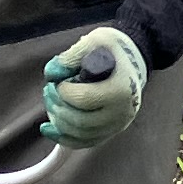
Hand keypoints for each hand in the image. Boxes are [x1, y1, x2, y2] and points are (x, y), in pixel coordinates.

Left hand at [41, 26, 146, 150]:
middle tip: (48, 90)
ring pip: (81, 135)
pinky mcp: (112, 131)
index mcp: (121, 89)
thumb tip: (51, 74)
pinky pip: (85, 142)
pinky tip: (48, 128)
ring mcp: (118, 124)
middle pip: (81, 121)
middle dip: (57, 107)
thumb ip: (71, 56)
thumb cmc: (113, 49)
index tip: (57, 80)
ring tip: (50, 102)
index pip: (84, 99)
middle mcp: (122, 112)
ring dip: (58, 122)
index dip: (64, 92)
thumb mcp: (95, 41)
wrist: (134, 59)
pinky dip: (64, 138)